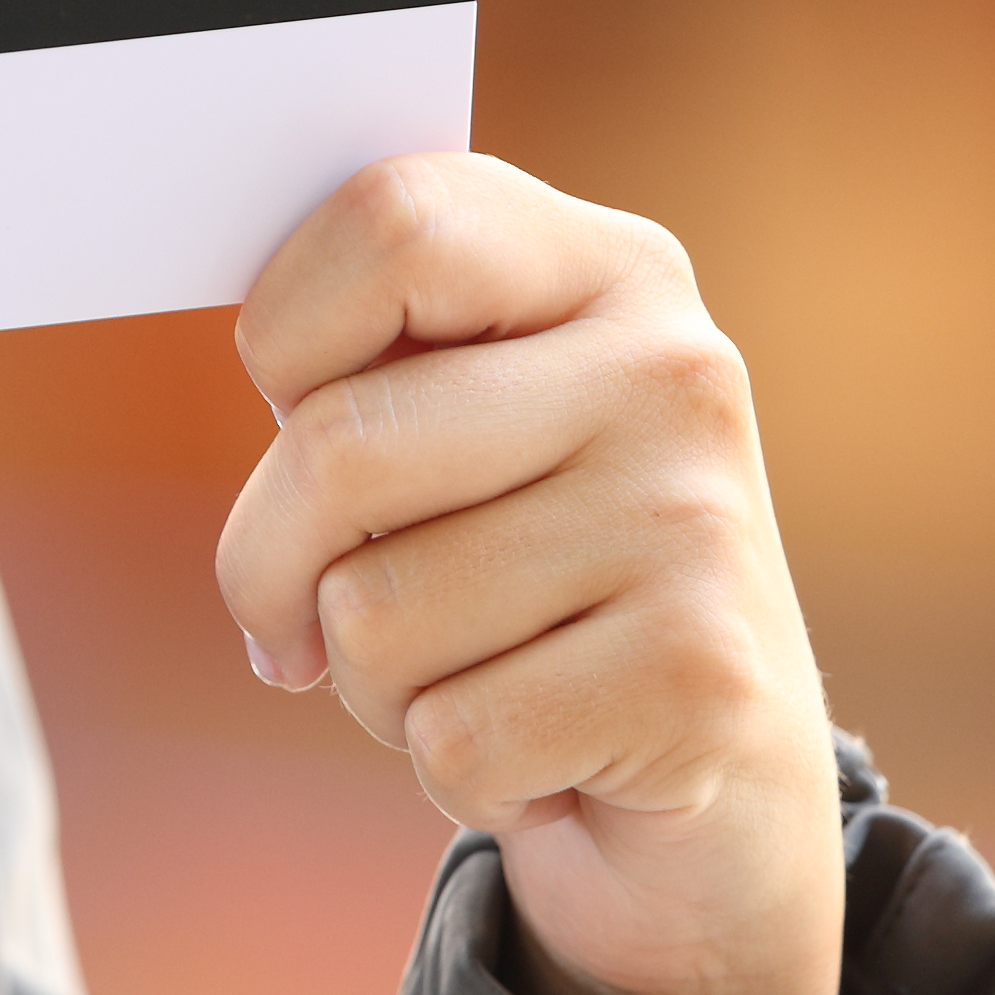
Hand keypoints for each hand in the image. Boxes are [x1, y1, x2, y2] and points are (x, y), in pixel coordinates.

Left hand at [214, 153, 843, 994]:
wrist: (722, 774)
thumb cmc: (534, 576)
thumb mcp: (472, 426)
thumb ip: (373, 369)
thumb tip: (272, 390)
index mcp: (611, 271)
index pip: (391, 220)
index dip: (286, 332)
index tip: (294, 410)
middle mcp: (672, 371)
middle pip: (338, 443)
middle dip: (272, 563)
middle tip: (304, 618)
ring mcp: (694, 522)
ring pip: (374, 614)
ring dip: (375, 686)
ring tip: (474, 677)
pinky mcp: (699, 679)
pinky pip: (452, 735)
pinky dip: (454, 772)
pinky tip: (538, 755)